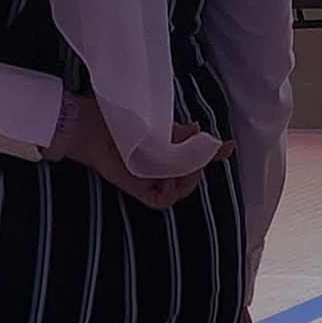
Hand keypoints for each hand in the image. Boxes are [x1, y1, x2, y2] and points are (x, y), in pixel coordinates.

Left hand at [42, 95, 231, 210]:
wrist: (92, 127)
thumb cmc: (120, 121)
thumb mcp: (157, 124)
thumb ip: (180, 132)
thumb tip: (201, 130)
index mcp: (165, 152)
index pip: (193, 158)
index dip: (213, 155)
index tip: (229, 147)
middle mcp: (159, 169)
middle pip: (191, 178)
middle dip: (200, 166)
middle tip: (199, 151)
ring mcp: (150, 181)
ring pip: (180, 190)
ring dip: (188, 178)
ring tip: (185, 162)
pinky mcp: (138, 190)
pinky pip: (162, 201)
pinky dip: (171, 191)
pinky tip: (171, 176)